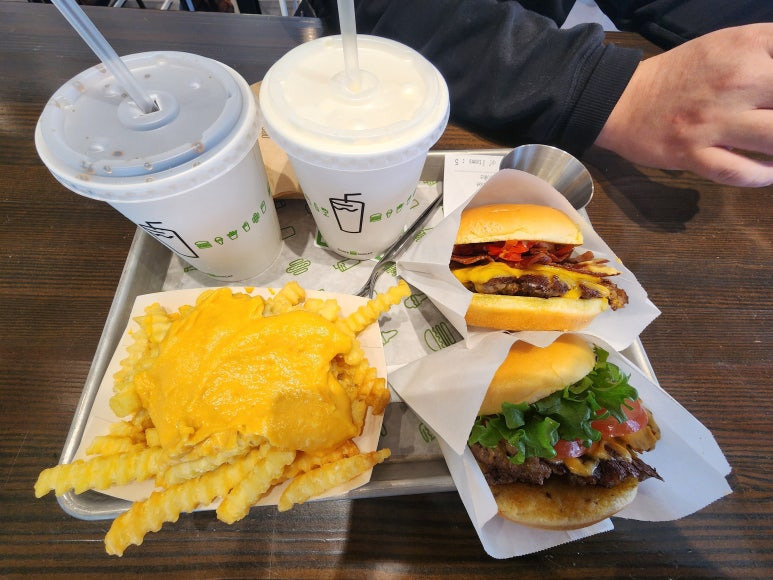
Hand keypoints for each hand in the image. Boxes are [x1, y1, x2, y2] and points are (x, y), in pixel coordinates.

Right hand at [596, 24, 772, 187]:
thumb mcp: (730, 44)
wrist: (622, 100)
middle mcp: (736, 82)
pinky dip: (763, 176)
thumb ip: (771, 52)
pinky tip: (770, 171)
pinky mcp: (694, 154)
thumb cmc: (682, 74)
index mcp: (748, 49)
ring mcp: (714, 122)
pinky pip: (741, 172)